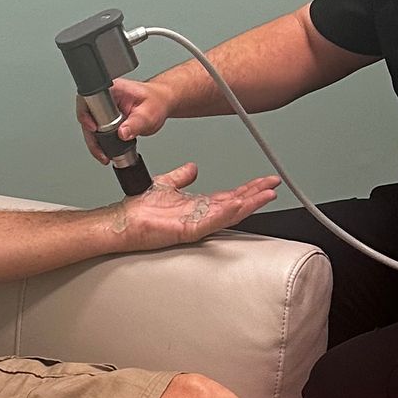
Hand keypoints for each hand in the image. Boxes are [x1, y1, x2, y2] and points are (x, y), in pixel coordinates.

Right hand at [77, 73, 173, 163]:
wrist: (162, 103)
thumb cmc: (156, 102)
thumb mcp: (148, 114)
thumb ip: (136, 123)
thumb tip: (122, 133)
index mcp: (112, 89)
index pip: (89, 99)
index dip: (86, 114)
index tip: (93, 128)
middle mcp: (105, 97)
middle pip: (86, 116)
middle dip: (91, 135)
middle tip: (100, 150)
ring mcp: (105, 108)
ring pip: (90, 126)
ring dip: (95, 142)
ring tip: (104, 155)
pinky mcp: (107, 118)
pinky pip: (98, 131)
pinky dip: (101, 142)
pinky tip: (107, 151)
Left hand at [118, 162, 278, 250]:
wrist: (122, 221)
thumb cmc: (139, 208)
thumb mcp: (165, 184)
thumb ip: (181, 176)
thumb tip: (193, 167)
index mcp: (197, 206)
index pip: (229, 195)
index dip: (248, 188)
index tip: (264, 180)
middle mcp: (200, 215)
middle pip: (235, 204)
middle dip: (256, 194)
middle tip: (274, 185)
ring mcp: (196, 224)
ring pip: (229, 213)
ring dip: (249, 204)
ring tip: (266, 195)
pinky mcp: (187, 230)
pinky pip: (210, 221)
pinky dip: (226, 213)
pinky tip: (239, 204)